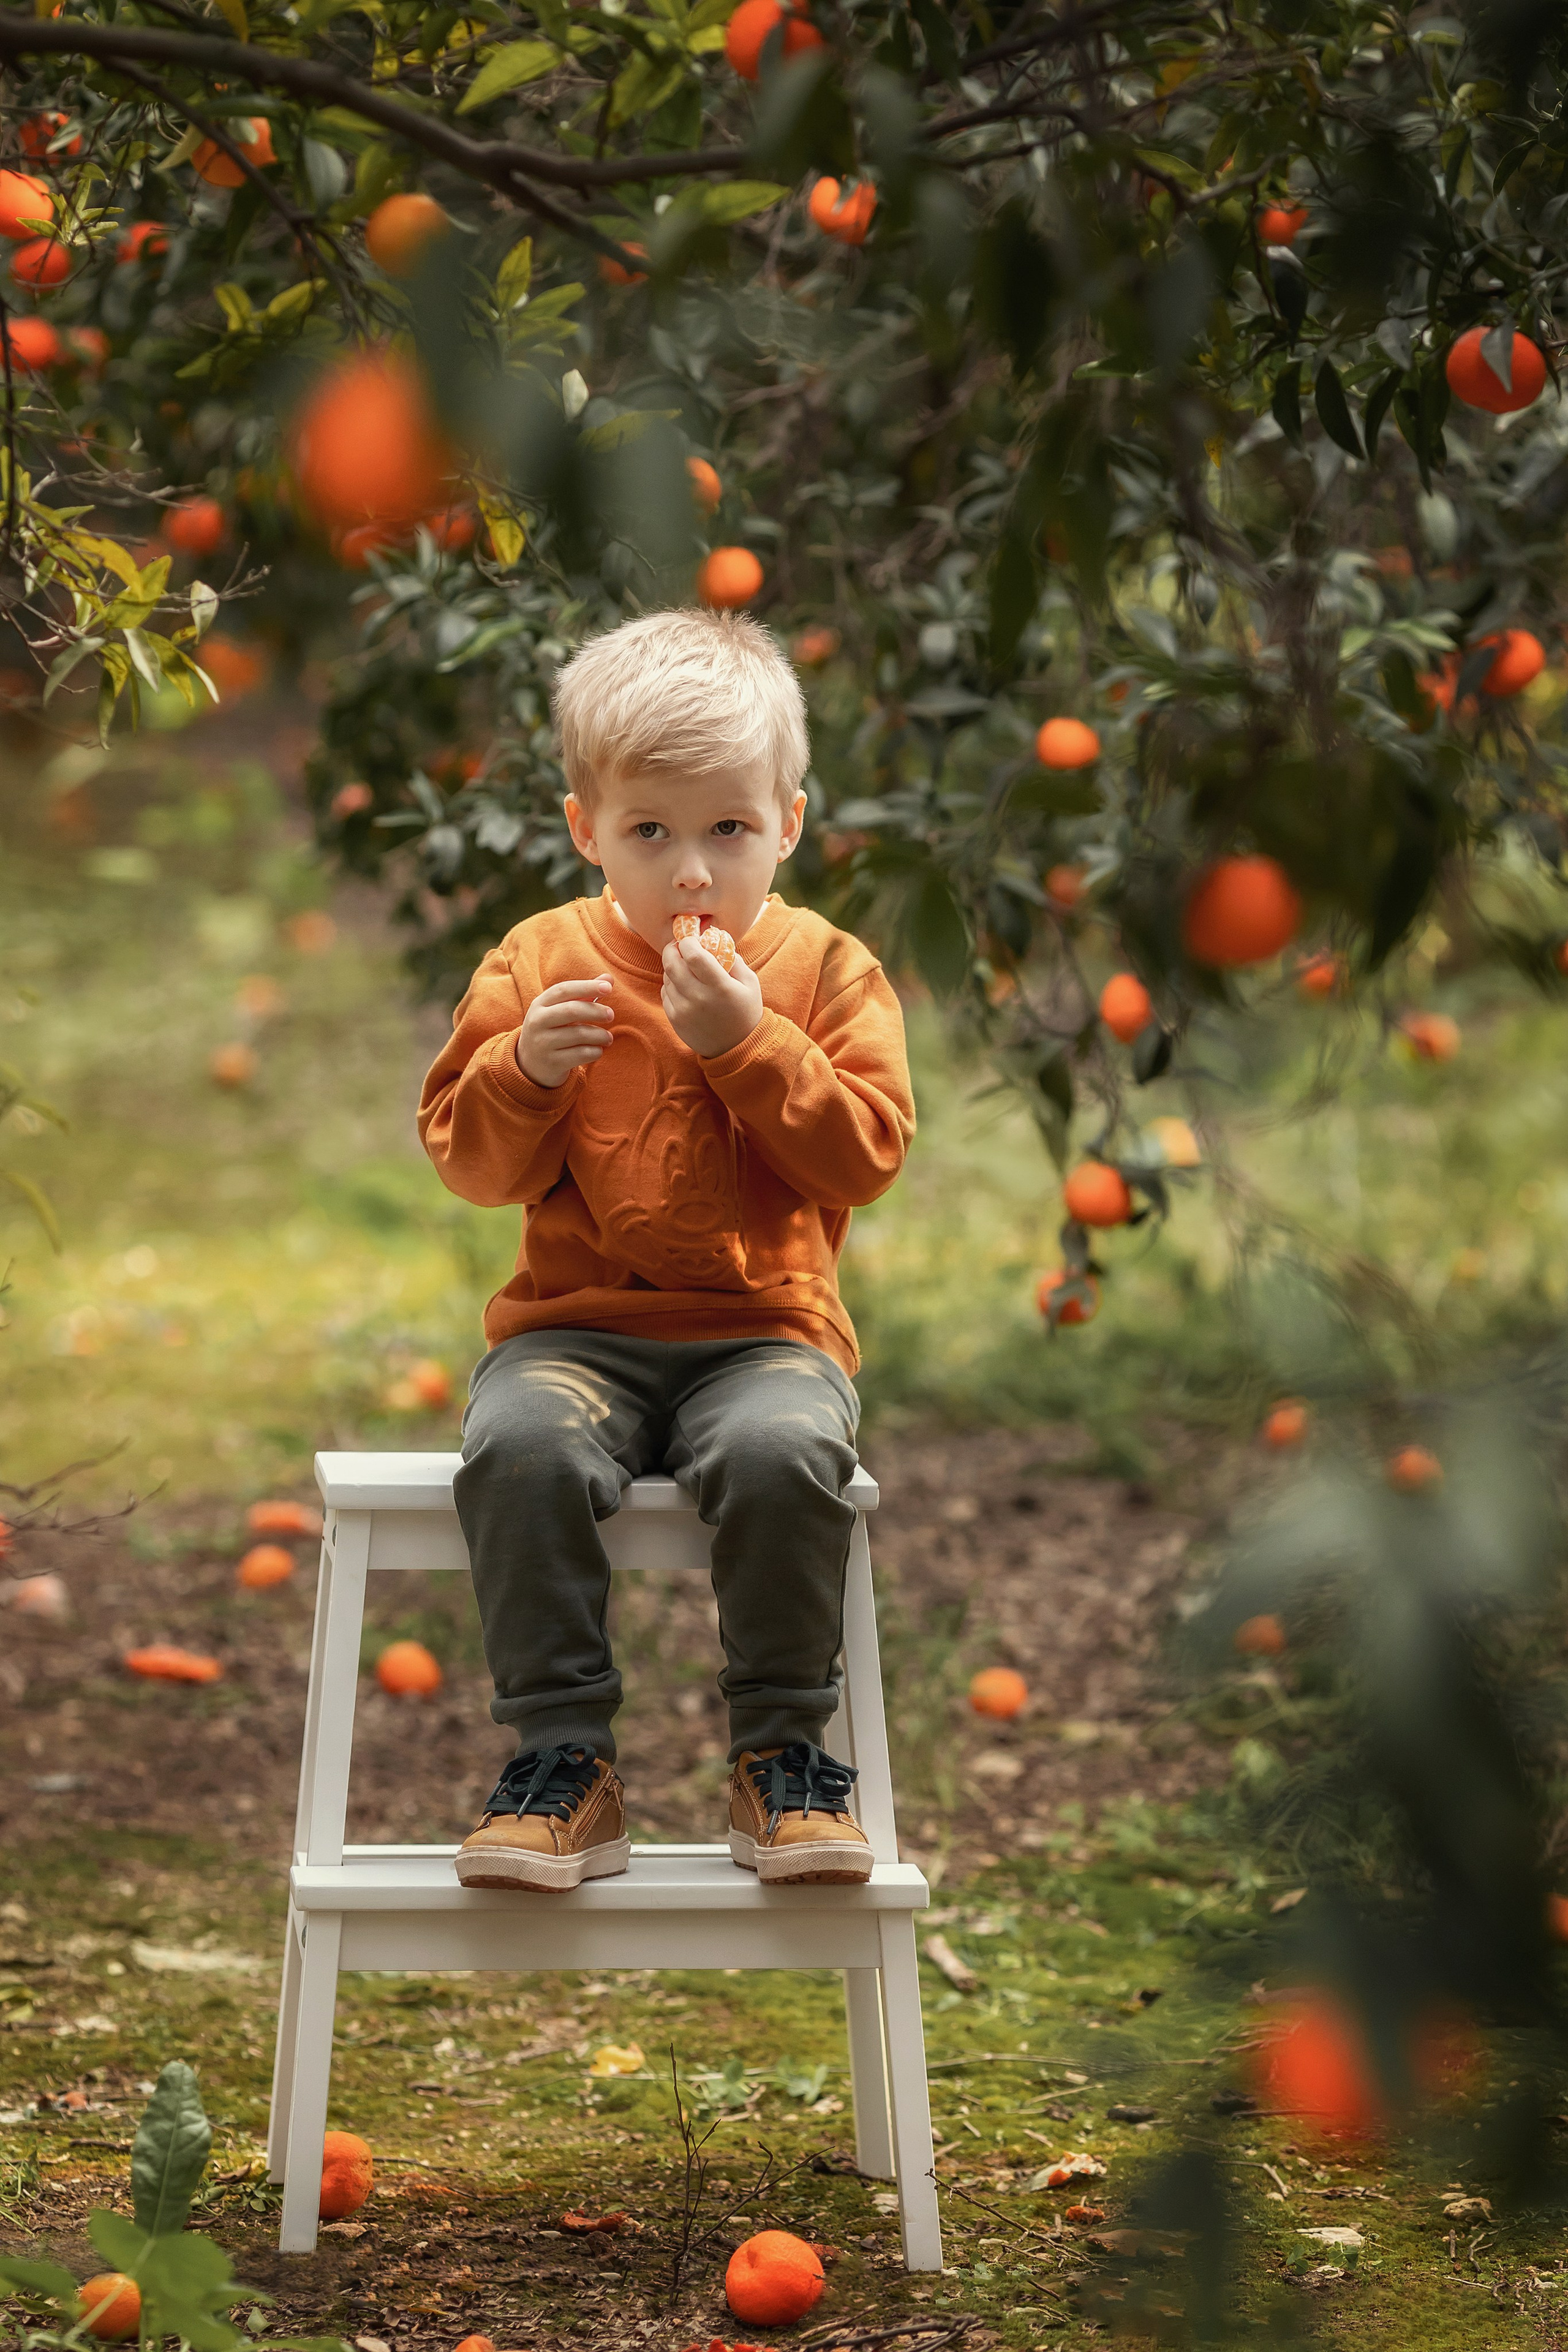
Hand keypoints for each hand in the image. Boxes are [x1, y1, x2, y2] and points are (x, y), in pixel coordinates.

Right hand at [516, 975, 613, 1087]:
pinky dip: (596, 1051)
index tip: (609, 988)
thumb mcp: (560, 1010)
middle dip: (596, 1011)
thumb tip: (609, 978)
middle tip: (611, 1015)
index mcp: (540, 1004)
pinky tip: (598, 1050)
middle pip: (572, 1010)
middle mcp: (538, 1022)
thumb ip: (584, 994)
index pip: (564, 989)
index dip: (587, 986)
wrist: (530, 1064)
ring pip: (579, 1034)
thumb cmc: (552, 1030)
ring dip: (600, 1035)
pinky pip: (581, 1054)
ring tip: (608, 1038)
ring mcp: (543, 1043)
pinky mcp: (552, 1062)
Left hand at [661, 934, 762, 1058]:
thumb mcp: (750, 983)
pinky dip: (671, 985)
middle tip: (679, 945)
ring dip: (672, 967)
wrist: (737, 1048)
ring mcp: (684, 1010)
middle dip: (672, 948)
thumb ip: (733, 958)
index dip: (688, 941)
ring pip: (666, 977)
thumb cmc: (746, 1011)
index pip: (693, 954)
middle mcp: (698, 998)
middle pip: (672, 963)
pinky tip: (683, 986)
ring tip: (685, 968)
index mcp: (719, 986)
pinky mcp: (675, 1020)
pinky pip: (664, 993)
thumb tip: (715, 939)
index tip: (692, 939)